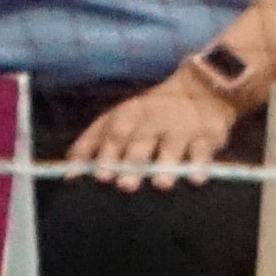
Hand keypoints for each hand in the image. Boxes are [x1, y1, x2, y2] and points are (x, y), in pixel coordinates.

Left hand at [71, 68, 245, 187]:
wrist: (200, 90)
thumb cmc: (148, 114)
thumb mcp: (117, 119)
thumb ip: (91, 144)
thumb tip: (68, 175)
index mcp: (129, 114)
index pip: (114, 134)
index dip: (107, 154)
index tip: (100, 176)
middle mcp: (153, 120)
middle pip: (141, 142)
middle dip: (132, 163)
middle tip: (125, 186)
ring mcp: (181, 128)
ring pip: (172, 147)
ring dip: (166, 166)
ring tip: (161, 185)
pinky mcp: (207, 136)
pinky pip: (203, 151)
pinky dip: (200, 164)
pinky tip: (196, 180)